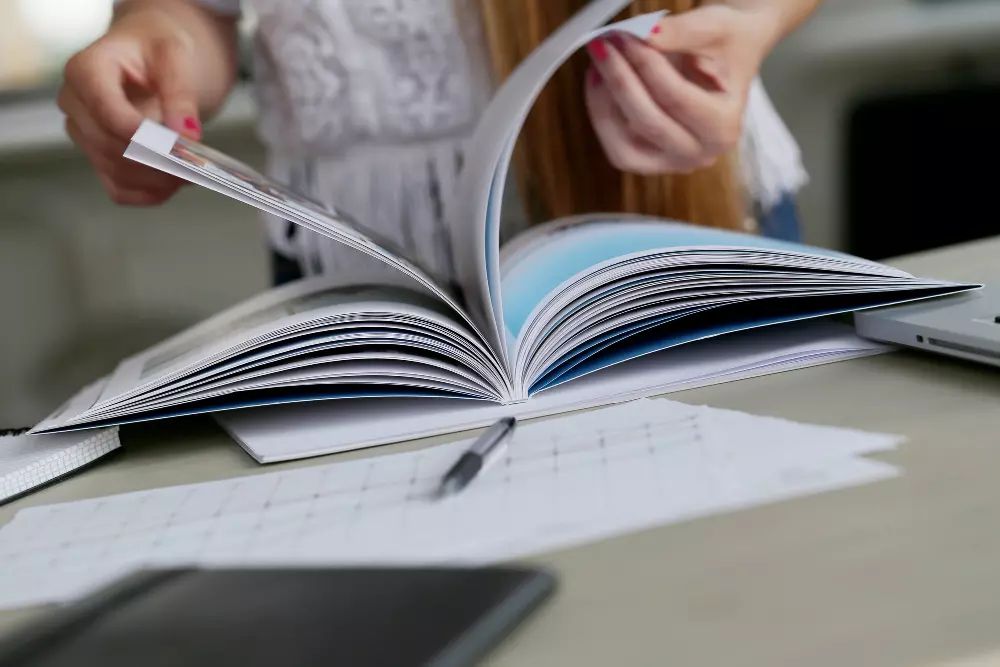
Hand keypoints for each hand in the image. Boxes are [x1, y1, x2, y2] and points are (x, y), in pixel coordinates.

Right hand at [59, 7, 203, 204]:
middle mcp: (74, 104)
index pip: (108, 112)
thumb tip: (186, 137)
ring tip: (194, 174)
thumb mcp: (175, 54)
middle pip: (111, 147)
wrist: (147, 55)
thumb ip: (180, 93)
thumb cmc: (157, 48)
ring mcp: (83, 134)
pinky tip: (177, 185)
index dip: (143, 136)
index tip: (181, 148)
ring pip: (115, 173)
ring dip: (157, 181)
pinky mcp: (97, 157)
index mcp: (85, 69)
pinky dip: (149, 194)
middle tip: (198, 167)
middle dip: (157, 162)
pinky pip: (118, 190)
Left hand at [584, 5, 780, 174]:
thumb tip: (644, 35)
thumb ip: (680, 33)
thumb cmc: (726, 46)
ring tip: (598, 64)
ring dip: (602, 103)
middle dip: (620, 80)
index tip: (625, 36)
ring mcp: (673, 162)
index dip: (645, 65)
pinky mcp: (650, 161)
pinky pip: (616, 146)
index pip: (676, 98)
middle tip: (603, 45)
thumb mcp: (713, 29)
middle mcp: (701, 153)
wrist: (726, 60)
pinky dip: (601, 115)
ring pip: (624, 146)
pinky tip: (598, 82)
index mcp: (724, 127)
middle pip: (648, 123)